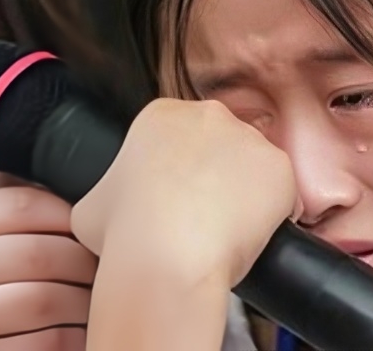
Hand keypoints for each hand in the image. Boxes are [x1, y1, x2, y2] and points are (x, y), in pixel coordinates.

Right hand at [0, 179, 92, 350]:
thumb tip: (88, 199)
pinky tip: (82, 334)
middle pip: (36, 254)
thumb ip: (16, 221)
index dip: (71, 216)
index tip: (95, 230)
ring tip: (100, 303)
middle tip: (111, 271)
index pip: (21, 205)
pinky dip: (74, 339)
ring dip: (84, 304)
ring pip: (42, 301)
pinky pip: (42, 343)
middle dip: (85, 264)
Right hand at [68, 99, 299, 350]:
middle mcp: (207, 115)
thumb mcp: (90, 207)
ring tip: (224, 231)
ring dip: (244, 194)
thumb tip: (108, 209)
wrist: (169, 257)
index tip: (176, 198)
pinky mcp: (279, 167)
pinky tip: (251, 235)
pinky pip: (282, 191)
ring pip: (251, 167)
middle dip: (214, 175)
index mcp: (160, 116)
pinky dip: (272, 213)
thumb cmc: (126, 234)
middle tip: (201, 216)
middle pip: (219, 145)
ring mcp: (247, 138)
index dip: (179, 171)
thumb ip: (107, 195)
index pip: (180, 138)